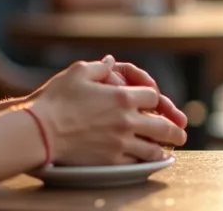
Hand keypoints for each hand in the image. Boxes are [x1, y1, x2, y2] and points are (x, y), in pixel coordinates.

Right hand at [30, 60, 187, 165]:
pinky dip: (145, 162)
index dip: (157, 99)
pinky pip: (136, 163)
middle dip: (175, 129)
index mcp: (122, 96)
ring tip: (169, 150)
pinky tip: (147, 161)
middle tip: (181, 133)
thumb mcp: (77, 72)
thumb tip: (110, 60)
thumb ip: (99, 66)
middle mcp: (126, 120)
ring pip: (153, 148)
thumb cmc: (56, 100)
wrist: (41, 131)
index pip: (153, 97)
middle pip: (162, 126)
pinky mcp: (111, 160)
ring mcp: (120, 142)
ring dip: (163, 148)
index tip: (157, 103)